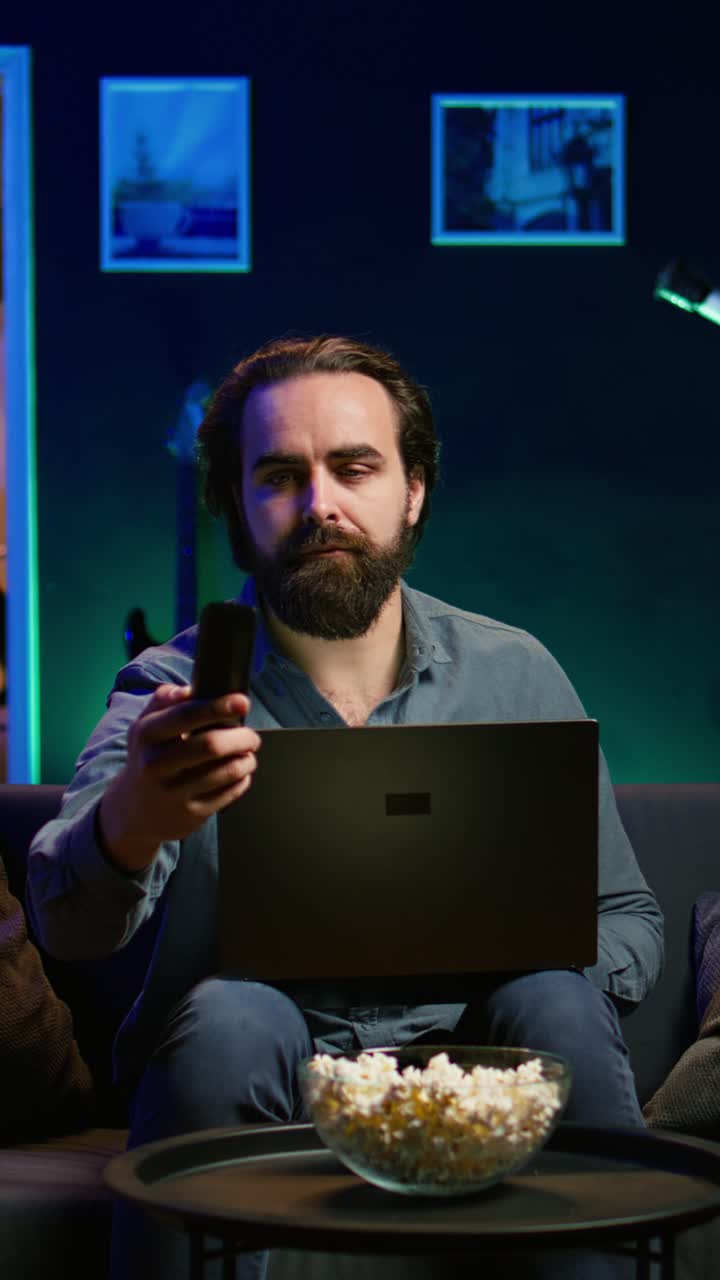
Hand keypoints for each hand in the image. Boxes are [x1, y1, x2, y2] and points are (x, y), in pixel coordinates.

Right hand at [98, 684, 261, 872]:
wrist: (134, 811)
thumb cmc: (148, 759)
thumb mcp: (145, 727)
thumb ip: (164, 701)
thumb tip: (188, 690)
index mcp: (146, 735)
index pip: (186, 715)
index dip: (218, 706)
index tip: (242, 702)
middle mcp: (156, 764)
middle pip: (211, 745)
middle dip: (242, 737)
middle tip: (251, 736)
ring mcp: (173, 792)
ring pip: (226, 771)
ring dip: (246, 759)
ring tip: (247, 754)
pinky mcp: (190, 814)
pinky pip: (230, 793)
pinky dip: (243, 779)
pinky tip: (240, 773)